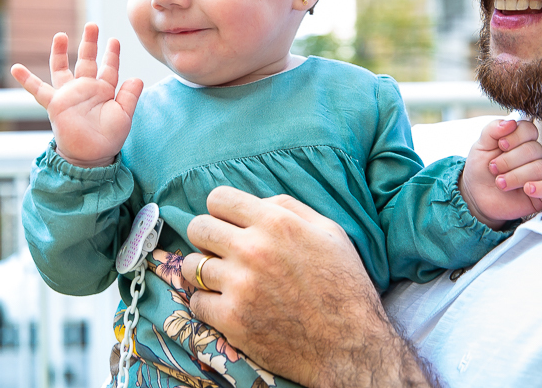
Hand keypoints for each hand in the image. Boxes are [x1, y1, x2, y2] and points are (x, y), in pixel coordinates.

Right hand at [11, 22, 142, 166]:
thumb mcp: (124, 115)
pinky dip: (26, 80)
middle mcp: (85, 88)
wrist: (92, 156)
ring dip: (60, 52)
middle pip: (87, 60)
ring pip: (62, 68)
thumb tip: (137, 77)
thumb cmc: (109, 137)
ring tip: (60, 35)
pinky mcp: (55, 104)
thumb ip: (129, 96)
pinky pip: (38, 90)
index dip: (112, 54)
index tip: (114, 40)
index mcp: (104, 90)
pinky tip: (16, 68)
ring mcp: (69, 94)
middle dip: (89, 42)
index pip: (109, 67)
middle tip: (92, 25)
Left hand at [181, 186, 434, 387]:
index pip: (219, 198)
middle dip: (207, 236)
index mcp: (276, 222)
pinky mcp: (232, 319)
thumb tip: (257, 203)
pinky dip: (208, 304)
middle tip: (221, 251)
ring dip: (205, 271)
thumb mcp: (329, 232)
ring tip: (224, 280)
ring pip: (192, 266)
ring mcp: (239, 285)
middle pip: (198, 228)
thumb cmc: (343, 285)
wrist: (349, 345)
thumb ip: (289, 208)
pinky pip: (196, 303)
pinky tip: (227, 305)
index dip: (221, 210)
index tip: (227, 222)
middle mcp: (252, 249)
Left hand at [460, 119, 541, 227]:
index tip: (500, 145)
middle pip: (534, 149)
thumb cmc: (480, 169)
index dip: (516, 136)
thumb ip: (492, 130)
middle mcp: (533, 157)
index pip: (529, 130)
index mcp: (520, 142)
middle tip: (494, 169)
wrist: (476, 195)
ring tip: (500, 183)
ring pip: (541, 168)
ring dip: (516, 176)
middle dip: (509, 160)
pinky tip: (527, 189)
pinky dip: (541, 187)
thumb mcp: (480, 147)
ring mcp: (539, 176)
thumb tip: (509, 122)